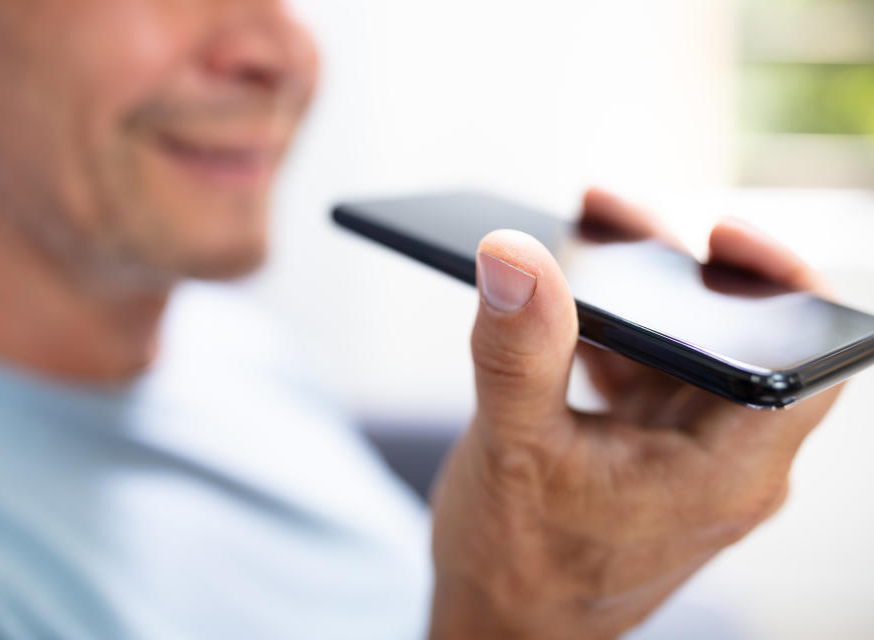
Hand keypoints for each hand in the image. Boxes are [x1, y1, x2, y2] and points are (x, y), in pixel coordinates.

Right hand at [428, 188, 840, 639]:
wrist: (502, 630)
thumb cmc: (520, 566)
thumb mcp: (514, 450)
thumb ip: (519, 350)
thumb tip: (514, 254)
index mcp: (720, 471)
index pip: (802, 364)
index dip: (782, 285)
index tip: (719, 234)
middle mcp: (719, 462)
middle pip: (733, 339)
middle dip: (679, 272)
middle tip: (618, 221)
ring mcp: (681, 457)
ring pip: (682, 352)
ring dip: (639, 300)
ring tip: (584, 247)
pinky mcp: (644, 452)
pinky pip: (643, 374)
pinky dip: (609, 336)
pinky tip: (562, 313)